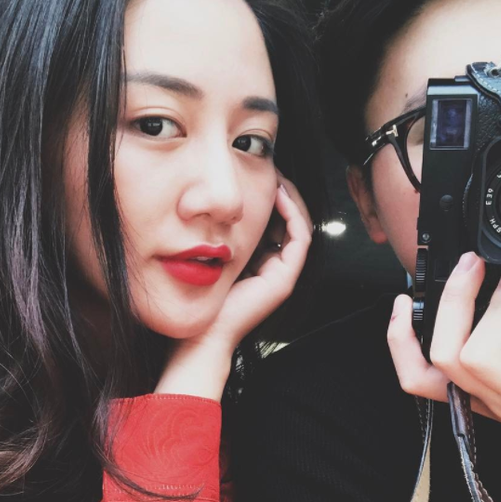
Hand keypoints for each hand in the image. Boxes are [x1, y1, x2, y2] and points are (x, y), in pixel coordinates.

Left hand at [156, 174, 311, 399]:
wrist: (203, 332)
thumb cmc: (202, 297)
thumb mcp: (213, 255)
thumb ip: (222, 234)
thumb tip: (215, 204)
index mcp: (260, 262)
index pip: (275, 222)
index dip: (272, 197)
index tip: (260, 175)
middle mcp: (275, 267)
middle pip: (289, 221)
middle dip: (283, 193)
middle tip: (272, 169)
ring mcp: (283, 273)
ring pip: (298, 226)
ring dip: (290, 199)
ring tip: (277, 177)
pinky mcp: (285, 278)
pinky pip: (298, 237)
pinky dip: (292, 214)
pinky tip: (278, 195)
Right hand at [387, 251, 500, 466]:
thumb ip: (493, 350)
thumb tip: (477, 292)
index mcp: (478, 397)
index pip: (417, 379)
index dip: (398, 341)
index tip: (403, 303)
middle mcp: (496, 402)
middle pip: (445, 356)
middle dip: (451, 301)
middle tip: (469, 265)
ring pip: (480, 354)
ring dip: (496, 303)